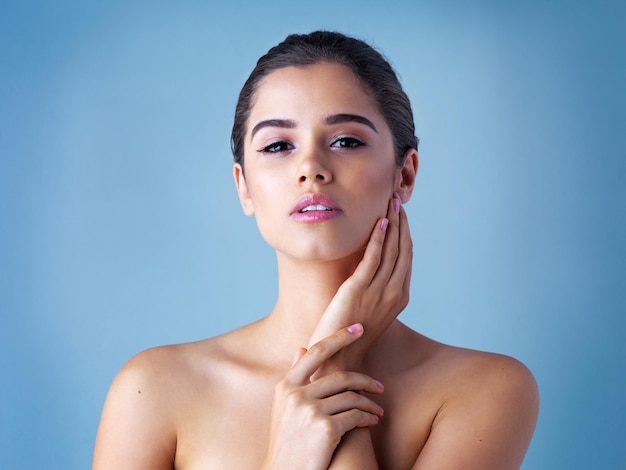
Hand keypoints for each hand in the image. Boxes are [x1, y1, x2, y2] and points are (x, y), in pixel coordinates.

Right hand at [261, 324, 384, 469]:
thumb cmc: (287, 443)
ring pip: (351, 397)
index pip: (315, 352)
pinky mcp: (325, 428)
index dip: (338, 337)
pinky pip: (355, 416)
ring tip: (377, 411)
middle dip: (365, 380)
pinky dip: (367, 418)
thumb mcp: (283, 408)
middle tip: (380, 387)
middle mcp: (295, 395)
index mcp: (285, 386)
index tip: (358, 328)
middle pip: (340, 376)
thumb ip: (295, 379)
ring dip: (369, 404)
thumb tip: (300, 348)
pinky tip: (373, 422)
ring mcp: (309, 411)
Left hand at [308, 193, 412, 370]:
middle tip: (397, 199)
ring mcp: (378, 291)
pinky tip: (379, 222)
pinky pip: (372, 258)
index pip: (407, 258)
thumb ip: (375, 290)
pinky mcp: (357, 289)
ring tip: (390, 202)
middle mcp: (395, 293)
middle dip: (402, 221)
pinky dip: (378, 239)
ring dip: (392, 223)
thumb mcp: (370, 311)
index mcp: (400, 298)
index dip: (405, 233)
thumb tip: (371, 271)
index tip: (401, 214)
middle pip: (403, 249)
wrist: (340, 359)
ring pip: (392, 250)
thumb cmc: (352, 336)